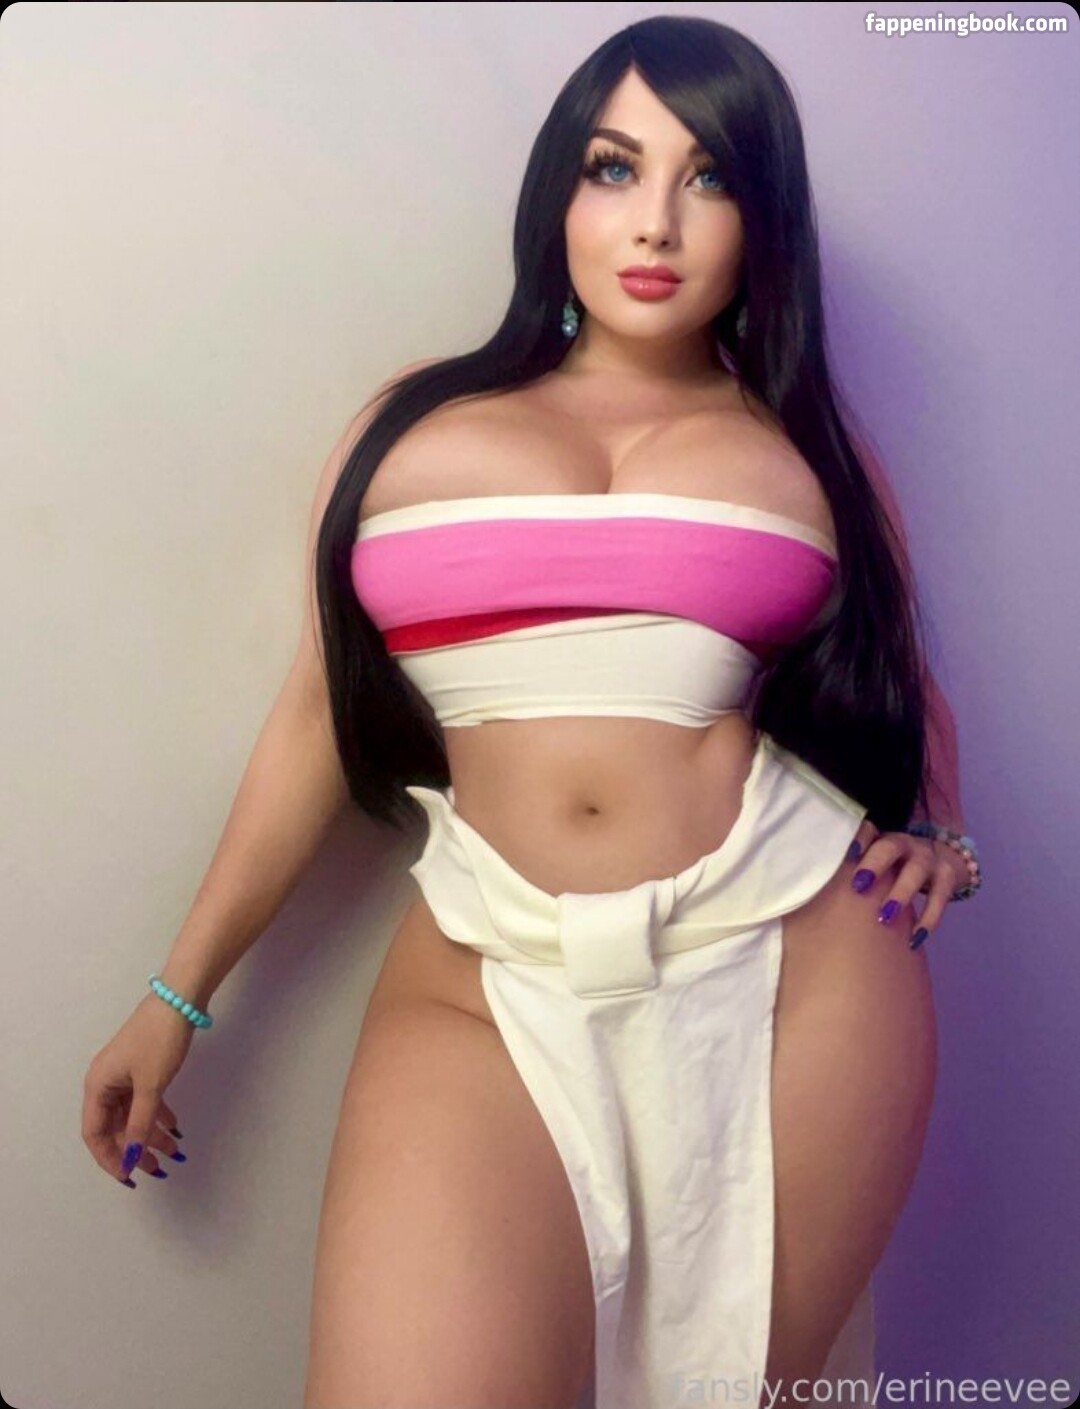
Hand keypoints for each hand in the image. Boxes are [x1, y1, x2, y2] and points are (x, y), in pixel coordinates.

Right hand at [82, 995, 194, 1185]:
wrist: (179, 1000)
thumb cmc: (160, 1041)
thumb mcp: (151, 1086)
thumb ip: (140, 1124)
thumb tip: (131, 1157)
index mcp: (98, 1086)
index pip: (94, 1133)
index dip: (109, 1158)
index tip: (128, 1177)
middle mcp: (106, 1082)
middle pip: (114, 1126)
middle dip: (134, 1148)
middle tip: (157, 1168)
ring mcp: (124, 1074)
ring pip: (133, 1114)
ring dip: (150, 1133)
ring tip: (173, 1151)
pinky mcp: (142, 1067)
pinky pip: (145, 1100)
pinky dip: (158, 1114)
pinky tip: (175, 1127)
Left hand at [849, 829, 962, 948]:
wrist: (941, 861)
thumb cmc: (894, 869)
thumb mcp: (878, 865)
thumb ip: (856, 872)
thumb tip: (822, 896)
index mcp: (882, 838)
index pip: (868, 830)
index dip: (858, 839)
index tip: (848, 854)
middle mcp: (905, 844)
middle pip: (890, 848)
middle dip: (875, 865)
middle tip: (859, 886)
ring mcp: (928, 859)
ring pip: (916, 871)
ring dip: (900, 893)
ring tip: (884, 917)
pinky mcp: (948, 877)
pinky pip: (940, 898)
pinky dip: (928, 919)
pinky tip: (915, 939)